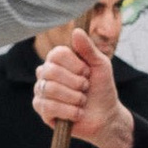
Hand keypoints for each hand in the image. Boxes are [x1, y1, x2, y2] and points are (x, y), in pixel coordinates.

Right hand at [33, 26, 130, 147]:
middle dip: (76, 83)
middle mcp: (45, 73)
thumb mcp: (100, 66)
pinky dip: (69, 111)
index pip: (56, 54)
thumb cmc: (102, 89)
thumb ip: (89, 49)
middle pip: (51, 71)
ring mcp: (41, 91)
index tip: (87, 73)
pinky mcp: (42, 110)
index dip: (75, 65)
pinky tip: (78, 113)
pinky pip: (48, 107)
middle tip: (86, 89)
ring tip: (82, 101)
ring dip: (74, 98)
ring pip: (49, 89)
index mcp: (57, 60)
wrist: (106, 116)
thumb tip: (77, 30)